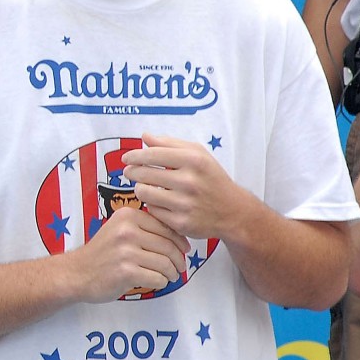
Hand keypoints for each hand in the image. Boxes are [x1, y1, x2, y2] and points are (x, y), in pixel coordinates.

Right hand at [68, 206, 188, 302]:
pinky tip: (156, 282)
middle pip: (169, 246)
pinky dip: (161, 282)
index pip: (166, 227)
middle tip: (180, 267)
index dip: (180, 241)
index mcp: (127, 216)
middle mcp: (127, 230)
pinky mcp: (126, 271)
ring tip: (170, 276)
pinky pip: (158, 278)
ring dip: (172, 273)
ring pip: (166, 263)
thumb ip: (144, 228)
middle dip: (179, 260)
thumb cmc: (103, 253)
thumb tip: (179, 238)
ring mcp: (126, 251)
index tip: (184, 250)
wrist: (77, 272)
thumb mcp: (119, 229)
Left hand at [121, 133, 249, 239]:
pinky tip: (160, 202)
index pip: (152, 154)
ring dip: (141, 188)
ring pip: (144, 192)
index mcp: (194, 160)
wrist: (234, 212)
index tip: (126, 158)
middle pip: (143, 173)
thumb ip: (170, 143)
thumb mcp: (199, 154)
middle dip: (132, 172)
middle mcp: (190, 182)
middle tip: (130, 172)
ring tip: (146, 186)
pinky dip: (153, 205)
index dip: (134, 155)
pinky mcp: (181, 222)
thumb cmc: (211, 178)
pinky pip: (152, 210)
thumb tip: (145, 136)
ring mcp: (185, 204)